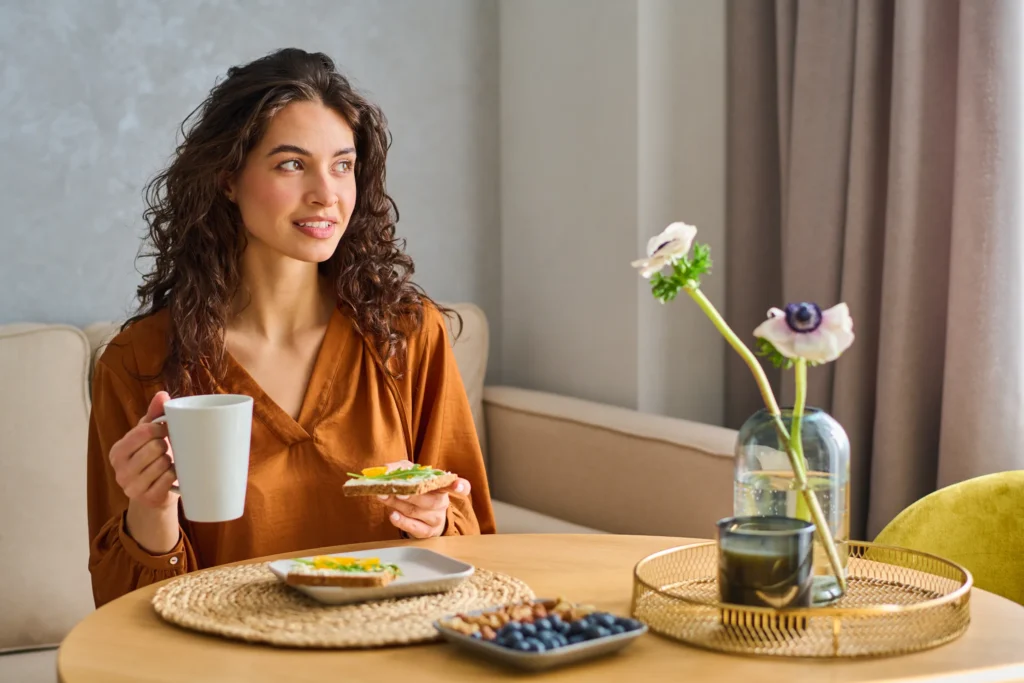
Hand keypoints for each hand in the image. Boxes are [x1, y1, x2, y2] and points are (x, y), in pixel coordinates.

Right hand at [109, 391, 178, 509]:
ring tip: (167, 464)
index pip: (143, 431)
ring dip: (171, 462)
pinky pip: (168, 480)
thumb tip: (162, 394)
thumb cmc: (152, 459)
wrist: (154, 495)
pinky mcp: (147, 499)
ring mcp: (132, 487)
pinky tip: (171, 476)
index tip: (165, 431)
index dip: (160, 428)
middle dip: (165, 447)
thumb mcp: (148, 436)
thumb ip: (154, 414)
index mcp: (117, 451)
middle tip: (165, 451)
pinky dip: (174, 476)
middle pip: (155, 447)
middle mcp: (120, 470)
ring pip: (163, 464)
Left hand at [378, 460, 470, 538]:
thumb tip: (386, 469)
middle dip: (412, 495)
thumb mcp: (411, 475)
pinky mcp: (426, 532)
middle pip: (431, 501)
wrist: (419, 513)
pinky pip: (415, 528)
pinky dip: (402, 521)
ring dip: (398, 504)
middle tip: (397, 490)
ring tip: (383, 497)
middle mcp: (443, 503)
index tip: (457, 486)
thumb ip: (400, 469)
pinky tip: (392, 515)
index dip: (460, 486)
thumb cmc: (417, 490)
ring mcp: (436, 519)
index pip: (461, 486)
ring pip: (417, 512)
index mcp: (443, 486)